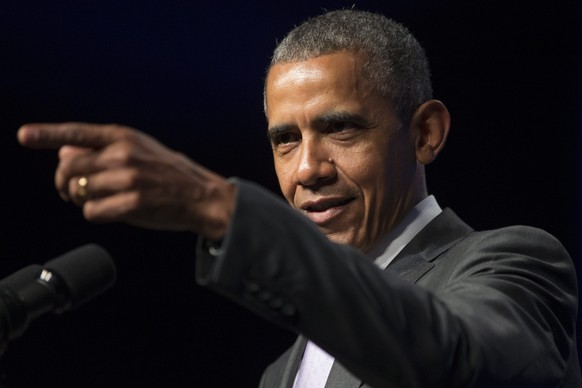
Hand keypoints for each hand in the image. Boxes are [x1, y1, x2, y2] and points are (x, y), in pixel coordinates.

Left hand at [18, 122, 235, 239]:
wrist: (201, 196)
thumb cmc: (168, 173)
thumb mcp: (139, 149)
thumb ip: (102, 149)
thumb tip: (64, 151)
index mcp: (123, 136)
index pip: (77, 133)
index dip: (47, 134)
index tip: (23, 135)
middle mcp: (123, 154)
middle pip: (69, 168)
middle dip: (63, 183)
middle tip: (70, 191)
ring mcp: (128, 179)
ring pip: (79, 192)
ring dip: (83, 200)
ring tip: (103, 199)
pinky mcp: (132, 204)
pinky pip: (91, 212)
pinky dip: (96, 214)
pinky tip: (114, 210)